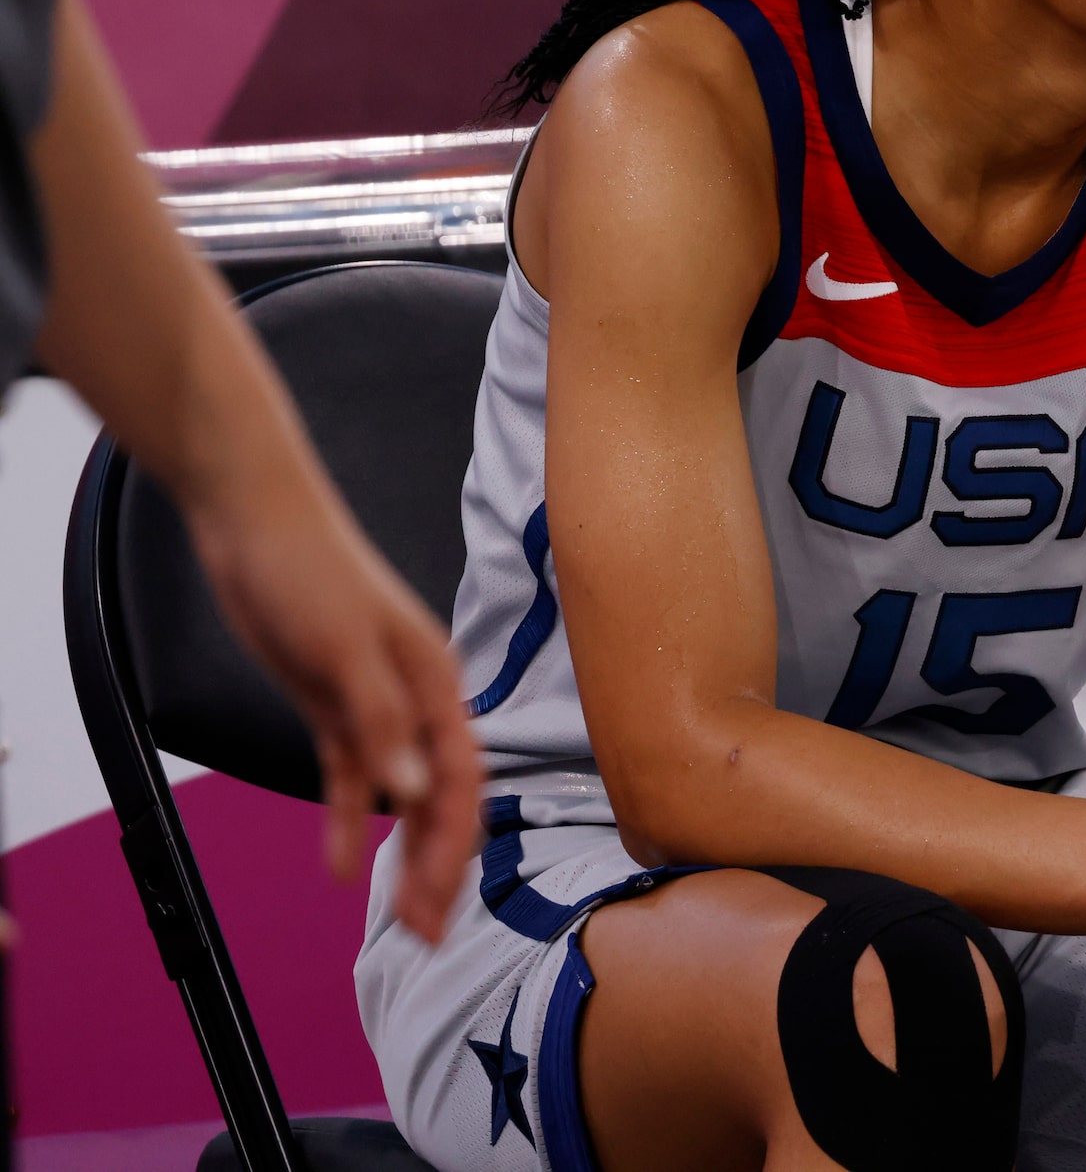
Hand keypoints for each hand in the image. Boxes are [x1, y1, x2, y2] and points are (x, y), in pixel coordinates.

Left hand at [191, 495, 481, 944]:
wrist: (253, 522)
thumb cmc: (309, 569)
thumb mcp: (345, 650)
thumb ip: (382, 723)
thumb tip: (416, 793)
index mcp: (436, 682)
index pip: (462, 780)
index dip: (454, 846)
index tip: (438, 904)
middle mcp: (415, 699)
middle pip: (440, 797)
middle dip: (439, 866)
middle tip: (426, 932)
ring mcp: (373, 704)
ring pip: (401, 795)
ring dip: (402, 853)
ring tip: (398, 915)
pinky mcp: (333, 704)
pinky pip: (350, 776)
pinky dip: (349, 820)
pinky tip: (340, 865)